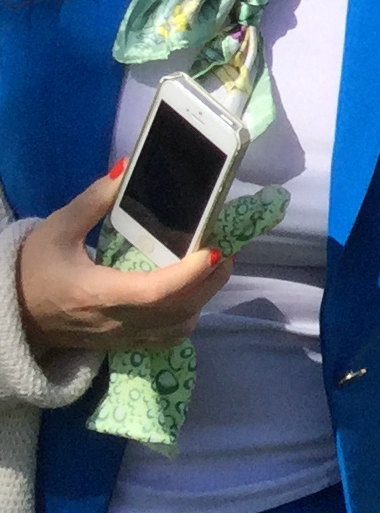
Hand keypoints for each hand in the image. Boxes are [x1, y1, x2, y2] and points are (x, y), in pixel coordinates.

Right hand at [17, 169, 231, 355]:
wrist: (11, 314)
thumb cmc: (32, 269)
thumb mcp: (56, 229)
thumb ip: (93, 200)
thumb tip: (126, 168)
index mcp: (98, 294)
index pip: (156, 293)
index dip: (190, 274)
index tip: (214, 250)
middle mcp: (116, 322)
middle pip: (178, 312)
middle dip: (210, 281)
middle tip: (225, 250)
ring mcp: (121, 338)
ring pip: (177, 329)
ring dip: (202, 300)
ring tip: (211, 268)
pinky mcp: (123, 344)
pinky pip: (166, 339)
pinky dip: (186, 318)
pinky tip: (190, 294)